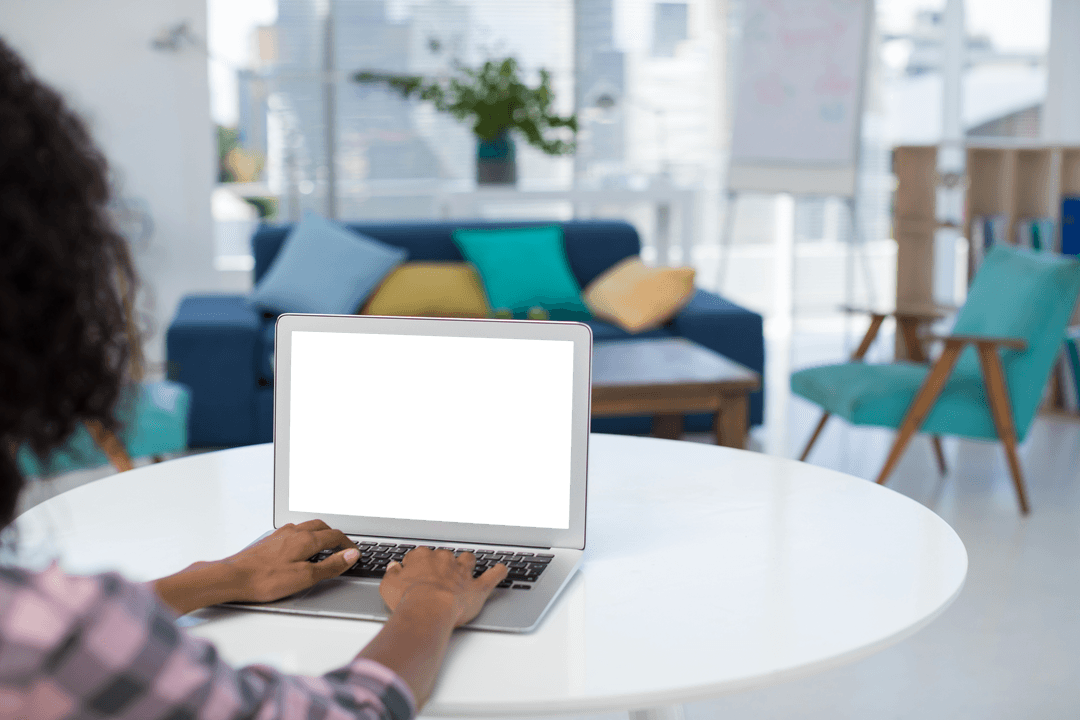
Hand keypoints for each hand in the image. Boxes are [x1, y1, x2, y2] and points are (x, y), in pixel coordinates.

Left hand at [220, 520, 359, 602]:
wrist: (232, 577)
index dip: (348, 544)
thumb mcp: (305, 577)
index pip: (335, 536)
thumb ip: (330, 565)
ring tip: (323, 544)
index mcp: (306, 540)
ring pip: (306, 527)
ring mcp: (279, 535)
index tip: (354, 552)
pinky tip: (297, 547)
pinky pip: (292, 532)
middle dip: (334, 534)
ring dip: (319, 532)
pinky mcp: (268, 541)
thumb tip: (351, 555)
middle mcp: (293, 532)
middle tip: (341, 546)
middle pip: (321, 526)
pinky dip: (303, 536)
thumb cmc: (265, 579)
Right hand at [380, 548, 507, 626]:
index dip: (417, 565)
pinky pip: (492, 575)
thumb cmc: (408, 599)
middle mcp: (444, 560)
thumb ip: (392, 574)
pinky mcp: (477, 586)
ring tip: (467, 566)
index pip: (420, 555)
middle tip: (438, 577)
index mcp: (423, 557)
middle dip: (443, 564)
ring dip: (467, 563)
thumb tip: (394, 567)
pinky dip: (499, 572)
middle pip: (444, 556)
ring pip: (468, 559)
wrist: (429, 609)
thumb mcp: (388, 586)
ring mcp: (462, 572)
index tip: (414, 573)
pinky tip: (502, 569)